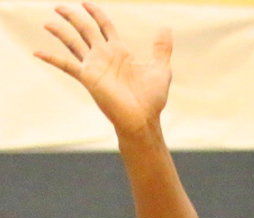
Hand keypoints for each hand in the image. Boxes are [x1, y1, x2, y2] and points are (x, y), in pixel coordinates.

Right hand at [36, 3, 171, 135]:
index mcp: (120, 51)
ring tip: (47, 23)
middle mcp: (104, 56)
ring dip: (60, 32)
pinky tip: (37, 52)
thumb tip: (166, 28)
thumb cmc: (152, 99)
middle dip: (73, 17)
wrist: (143, 119)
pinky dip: (51, 58)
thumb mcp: (161, 69)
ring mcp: (94, 66)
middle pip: (85, 29)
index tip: (86, 3)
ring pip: (73, 42)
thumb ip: (161, 48)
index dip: (95, 12)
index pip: (104, 25)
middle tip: (59, 6)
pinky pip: (66, 65)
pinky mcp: (88, 78)